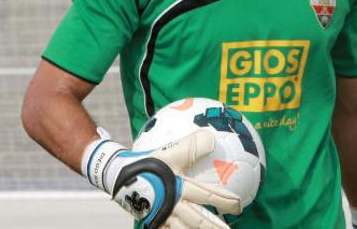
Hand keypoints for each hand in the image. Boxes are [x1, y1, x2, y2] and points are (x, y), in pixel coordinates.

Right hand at [84, 129, 240, 228]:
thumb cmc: (146, 163)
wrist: (116, 174)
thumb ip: (191, 145)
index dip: (224, 200)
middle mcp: (172, 205)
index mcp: (178, 187)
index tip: (239, 205)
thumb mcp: (170, 151)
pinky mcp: (152, 221)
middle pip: (198, 220)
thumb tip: (212, 137)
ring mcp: (161, 216)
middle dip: (214, 227)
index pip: (207, 195)